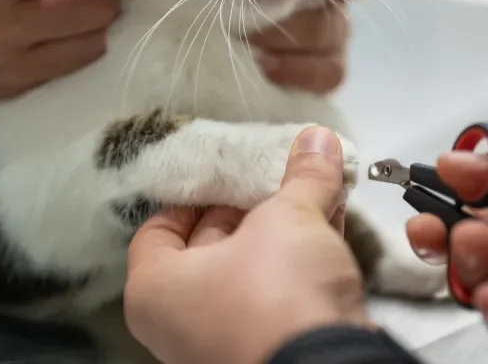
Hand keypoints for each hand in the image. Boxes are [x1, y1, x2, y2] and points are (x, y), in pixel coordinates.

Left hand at [124, 126, 370, 363]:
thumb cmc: (276, 304)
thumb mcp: (289, 218)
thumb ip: (303, 177)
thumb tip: (316, 143)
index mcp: (157, 290)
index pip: (158, 229)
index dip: (194, 194)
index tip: (227, 173)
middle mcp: (182, 323)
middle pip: (210, 246)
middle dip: (252, 207)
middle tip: (279, 176)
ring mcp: (225, 341)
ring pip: (252, 270)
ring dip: (284, 231)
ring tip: (314, 193)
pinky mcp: (270, 349)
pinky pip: (279, 295)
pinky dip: (301, 262)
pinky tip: (329, 226)